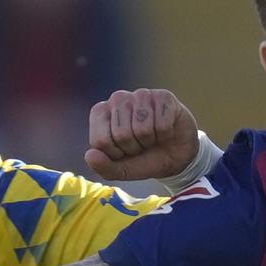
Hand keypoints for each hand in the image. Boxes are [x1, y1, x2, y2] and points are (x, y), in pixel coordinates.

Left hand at [83, 88, 199, 181]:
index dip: (116, 154)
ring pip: (142, 128)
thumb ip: (103, 167)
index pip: (101, 141)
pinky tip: (165, 130)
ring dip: (150, 140)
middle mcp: (118, 99)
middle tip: (140, 145)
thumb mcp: (122, 170)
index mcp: (100, 113)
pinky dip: (165, 134)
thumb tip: (89, 155)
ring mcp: (141, 95)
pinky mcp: (163, 96)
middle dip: (134, 148)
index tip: (123, 152)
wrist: (175, 156)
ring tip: (152, 137)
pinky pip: (162, 124)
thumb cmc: (143, 159)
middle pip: (122, 134)